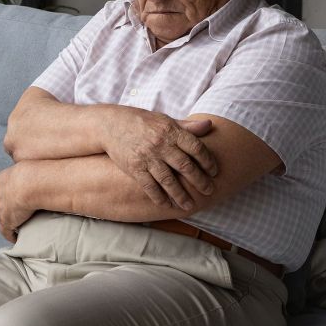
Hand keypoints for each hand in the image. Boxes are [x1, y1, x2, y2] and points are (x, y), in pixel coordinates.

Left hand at [0, 164, 33, 242]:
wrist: (29, 183)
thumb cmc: (32, 173)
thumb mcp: (27, 166)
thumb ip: (27, 170)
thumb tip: (36, 166)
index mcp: (1, 180)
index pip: (3, 190)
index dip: (10, 196)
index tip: (18, 200)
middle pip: (1, 204)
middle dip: (8, 209)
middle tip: (21, 213)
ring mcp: (0, 208)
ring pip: (3, 217)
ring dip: (11, 222)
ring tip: (21, 226)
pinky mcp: (5, 221)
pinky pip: (5, 231)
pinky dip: (11, 235)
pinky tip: (17, 238)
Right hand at [100, 109, 216, 210]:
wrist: (110, 125)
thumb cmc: (141, 122)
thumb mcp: (164, 120)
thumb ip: (187, 126)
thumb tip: (209, 125)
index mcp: (171, 131)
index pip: (196, 148)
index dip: (208, 161)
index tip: (214, 172)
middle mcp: (160, 144)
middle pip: (186, 167)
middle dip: (200, 181)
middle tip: (209, 191)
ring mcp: (147, 157)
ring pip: (169, 181)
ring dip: (181, 195)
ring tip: (189, 205)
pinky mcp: (134, 167)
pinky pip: (150, 186)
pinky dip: (159, 197)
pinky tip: (166, 204)